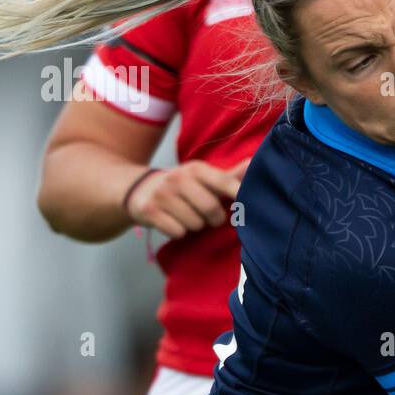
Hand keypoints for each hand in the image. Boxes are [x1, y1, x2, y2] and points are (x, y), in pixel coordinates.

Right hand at [126, 157, 248, 238]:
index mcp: (196, 169)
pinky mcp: (149, 210)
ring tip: (187, 216)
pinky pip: (177, 232)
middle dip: (214, 218)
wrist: (140, 189)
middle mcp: (178, 178)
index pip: (224, 182)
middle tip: (209, 216)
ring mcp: (162, 194)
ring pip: (195, 224)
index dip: (238, 195)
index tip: (246, 206)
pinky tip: (173, 222)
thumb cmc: (183, 186)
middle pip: (211, 209)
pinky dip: (178, 232)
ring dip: (195, 226)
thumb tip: (254, 162)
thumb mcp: (204, 178)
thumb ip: (230, 176)